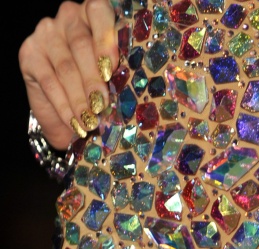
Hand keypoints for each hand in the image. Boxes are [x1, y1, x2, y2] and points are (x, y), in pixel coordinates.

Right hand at [18, 0, 118, 149]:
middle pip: (81, 44)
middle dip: (94, 79)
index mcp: (93, 16)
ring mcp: (46, 34)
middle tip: (102, 105)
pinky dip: (64, 106)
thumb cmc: (97, 92)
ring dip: (79, 98)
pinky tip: (75, 122)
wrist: (67, 114)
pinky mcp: (29, 54)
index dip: (105, 38)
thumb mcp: (112, 81)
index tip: (111, 68)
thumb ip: (116, 75)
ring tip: (90, 121)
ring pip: (65, 66)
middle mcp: (68, 18)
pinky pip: (48, 82)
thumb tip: (125, 89)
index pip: (98, 12)